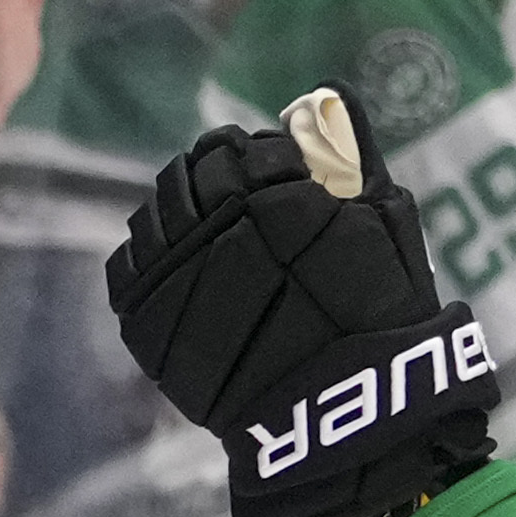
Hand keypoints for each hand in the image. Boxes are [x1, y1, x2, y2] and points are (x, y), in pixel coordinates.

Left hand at [104, 108, 492, 516]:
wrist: (342, 423)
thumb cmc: (381, 324)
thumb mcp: (386, 229)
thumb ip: (351, 158)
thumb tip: (328, 93)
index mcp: (276, 199)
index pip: (241, 150)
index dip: (256, 157)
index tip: (272, 173)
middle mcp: (217, 229)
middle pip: (192, 174)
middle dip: (214, 176)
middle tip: (235, 199)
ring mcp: (176, 276)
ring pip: (155, 215)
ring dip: (178, 213)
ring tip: (205, 234)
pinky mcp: (148, 323)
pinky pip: (129, 267)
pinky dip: (148, 258)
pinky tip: (175, 266)